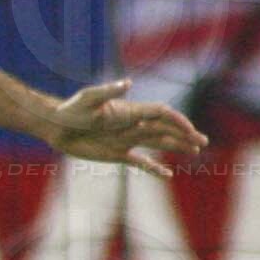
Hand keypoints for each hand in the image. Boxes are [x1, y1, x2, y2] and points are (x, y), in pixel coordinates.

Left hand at [45, 81, 207, 178]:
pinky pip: (140, 162)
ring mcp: (126, 139)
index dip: (178, 121)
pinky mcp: (117, 153)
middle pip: (165, 129)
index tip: (191, 131)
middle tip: (203, 142)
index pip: (162, 114)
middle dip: (185, 134)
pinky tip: (167, 175)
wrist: (56, 127)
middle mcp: (133, 124)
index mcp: (130, 111)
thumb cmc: (71, 110)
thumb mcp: (88, 99)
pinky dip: (153, 168)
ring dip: (177, 146)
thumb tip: (128, 83)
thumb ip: (109, 92)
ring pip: (158, 143)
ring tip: (195, 151)